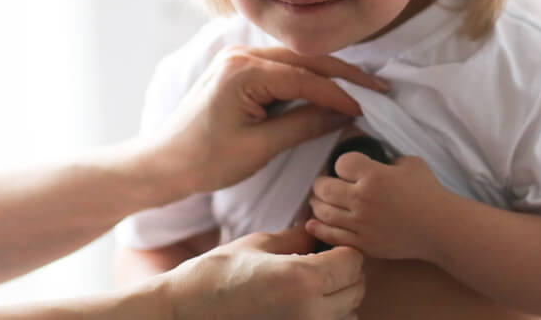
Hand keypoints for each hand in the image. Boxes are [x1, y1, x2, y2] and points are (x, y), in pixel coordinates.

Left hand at [151, 46, 388, 192]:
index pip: (305, 78)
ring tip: (359, 87)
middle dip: (342, 74)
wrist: (164, 163)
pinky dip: (305, 79)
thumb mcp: (260, 147)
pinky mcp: (236, 70)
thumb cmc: (204, 160)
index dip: (339, 94)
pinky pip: (280, 69)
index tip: (366, 109)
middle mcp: (240, 56)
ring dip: (325, 75)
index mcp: (243, 71)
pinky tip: (326, 90)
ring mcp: (236, 60)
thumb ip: (303, 125)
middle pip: (304, 59)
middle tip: (377, 87)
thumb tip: (343, 114)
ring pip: (294, 62)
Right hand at [162, 226, 365, 319]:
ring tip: (310, 287)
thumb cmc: (214, 277)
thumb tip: (317, 229)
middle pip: (356, 289)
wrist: (183, 314)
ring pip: (348, 314)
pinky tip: (301, 305)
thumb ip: (295, 238)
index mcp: (301, 280)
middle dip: (344, 273)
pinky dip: (325, 317)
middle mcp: (310, 313)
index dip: (344, 250)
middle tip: (321, 262)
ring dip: (338, 298)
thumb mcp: (256, 246)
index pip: (354, 262)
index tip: (328, 245)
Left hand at [306, 153, 447, 260]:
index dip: (343, 164)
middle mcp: (362, 199)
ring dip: (317, 204)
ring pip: (325, 212)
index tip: (348, 168)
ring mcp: (361, 223)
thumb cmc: (429, 192)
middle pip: (325, 187)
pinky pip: (333, 236)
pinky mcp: (363, 243)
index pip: (341, 163)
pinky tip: (312, 224)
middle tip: (322, 184)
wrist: (440, 228)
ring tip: (317, 201)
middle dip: (321, 183)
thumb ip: (387, 160)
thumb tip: (373, 163)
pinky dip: (319, 229)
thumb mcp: (410, 163)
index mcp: (374, 176)